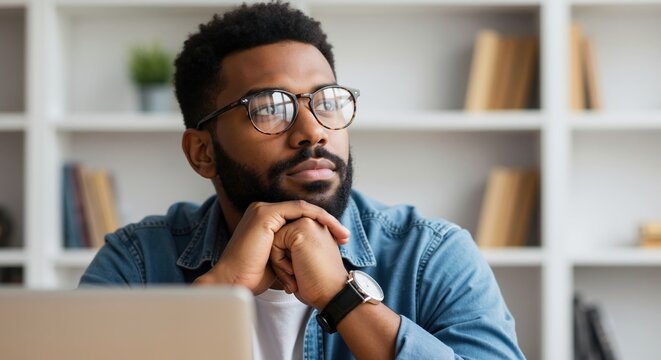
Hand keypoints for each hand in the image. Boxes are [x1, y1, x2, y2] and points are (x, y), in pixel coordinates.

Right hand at [194, 201, 349, 294]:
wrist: (235, 282)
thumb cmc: (254, 276)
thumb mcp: (280, 259)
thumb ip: (292, 249)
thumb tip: (313, 252)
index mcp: (266, 219)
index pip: (299, 217)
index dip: (321, 226)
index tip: (339, 241)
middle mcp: (263, 210)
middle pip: (303, 211)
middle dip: (328, 222)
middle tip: (345, 237)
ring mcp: (263, 210)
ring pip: (304, 208)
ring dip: (326, 220)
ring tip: (342, 235)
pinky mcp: (266, 214)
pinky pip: (299, 210)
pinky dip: (317, 218)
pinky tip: (329, 229)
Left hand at [271, 217, 348, 308]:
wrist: (331, 295)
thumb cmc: (316, 284)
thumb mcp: (302, 262)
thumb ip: (292, 248)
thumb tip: (272, 247)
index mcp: (315, 230)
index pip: (284, 241)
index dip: (286, 261)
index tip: (301, 275)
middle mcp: (313, 223)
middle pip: (278, 239)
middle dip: (282, 260)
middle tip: (297, 276)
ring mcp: (308, 223)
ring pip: (274, 240)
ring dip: (279, 263)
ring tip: (295, 275)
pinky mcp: (301, 229)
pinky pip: (275, 242)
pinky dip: (279, 262)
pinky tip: (294, 271)